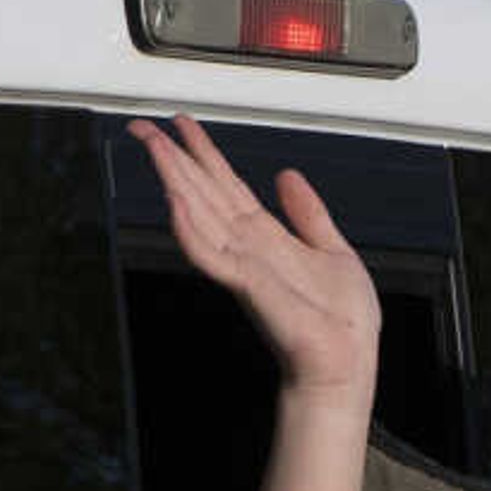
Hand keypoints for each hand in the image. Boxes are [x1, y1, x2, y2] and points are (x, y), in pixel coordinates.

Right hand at [126, 114, 381, 401]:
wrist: (346, 366)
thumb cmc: (341, 324)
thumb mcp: (333, 250)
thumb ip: (308, 213)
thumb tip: (288, 176)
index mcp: (266, 238)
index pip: (225, 185)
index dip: (204, 152)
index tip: (182, 124)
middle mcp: (247, 249)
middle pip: (203, 193)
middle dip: (174, 158)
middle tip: (144, 126)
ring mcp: (244, 267)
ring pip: (199, 214)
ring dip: (175, 181)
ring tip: (154, 149)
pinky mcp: (250, 288)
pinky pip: (214, 256)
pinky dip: (192, 232)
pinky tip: (175, 205)